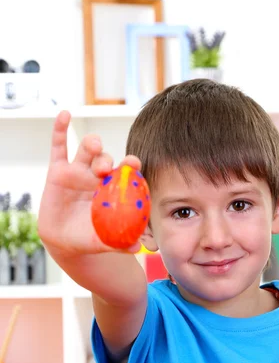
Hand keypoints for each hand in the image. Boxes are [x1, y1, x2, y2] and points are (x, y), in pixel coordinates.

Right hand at [38, 111, 141, 255]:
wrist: (65, 240)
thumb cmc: (89, 237)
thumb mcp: (103, 241)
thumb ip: (118, 242)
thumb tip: (136, 248)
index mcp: (112, 190)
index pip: (124, 173)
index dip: (130, 166)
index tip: (134, 163)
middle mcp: (97, 177)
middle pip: (105, 159)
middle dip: (107, 159)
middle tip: (107, 168)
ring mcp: (78, 171)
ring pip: (86, 151)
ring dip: (92, 144)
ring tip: (94, 147)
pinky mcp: (58, 170)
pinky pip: (59, 146)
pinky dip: (60, 129)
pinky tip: (64, 115)